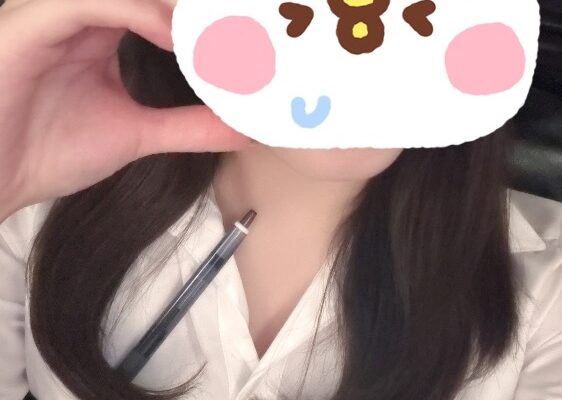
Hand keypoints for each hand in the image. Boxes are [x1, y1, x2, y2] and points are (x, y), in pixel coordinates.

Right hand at [0, 0, 250, 217]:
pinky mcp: (29, 27)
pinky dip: (136, 12)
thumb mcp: (135, 135)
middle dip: (194, 6)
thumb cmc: (50, 151)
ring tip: (215, 25)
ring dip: (172, 5)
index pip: (161, 7)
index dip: (203, 15)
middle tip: (244, 18)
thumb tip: (241, 129)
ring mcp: (52, 17)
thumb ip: (186, 127)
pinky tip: (171, 35)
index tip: (249, 32)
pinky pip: (85, 3)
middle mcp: (79, 17)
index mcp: (102, 34)